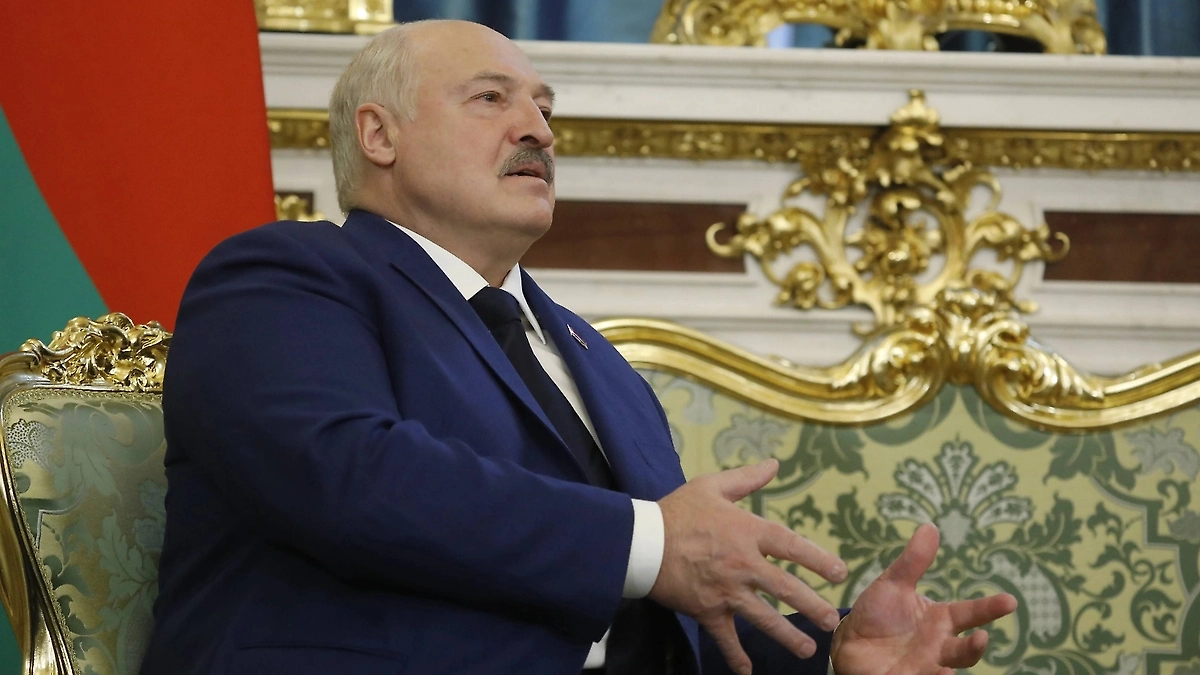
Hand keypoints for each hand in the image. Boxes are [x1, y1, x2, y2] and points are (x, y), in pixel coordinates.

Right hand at [649, 459, 847, 674]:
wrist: (641, 542)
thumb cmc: (677, 512)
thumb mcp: (711, 486)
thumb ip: (746, 479)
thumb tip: (774, 464)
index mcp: (748, 532)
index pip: (792, 546)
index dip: (818, 559)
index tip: (840, 573)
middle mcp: (743, 565)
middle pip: (786, 589)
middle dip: (812, 606)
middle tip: (831, 620)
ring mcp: (726, 591)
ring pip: (764, 619)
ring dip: (787, 636)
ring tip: (808, 649)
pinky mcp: (707, 611)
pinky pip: (725, 638)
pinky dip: (736, 657)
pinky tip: (747, 671)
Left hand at [831, 523, 1017, 674]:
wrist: (849, 642)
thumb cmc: (878, 613)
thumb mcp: (894, 584)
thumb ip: (914, 561)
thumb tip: (930, 526)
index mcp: (941, 620)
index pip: (971, 614)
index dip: (990, 608)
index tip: (1010, 600)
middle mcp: (938, 645)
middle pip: (965, 649)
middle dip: (976, 646)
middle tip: (983, 637)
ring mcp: (925, 665)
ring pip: (948, 668)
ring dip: (954, 663)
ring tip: (959, 655)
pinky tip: (938, 672)